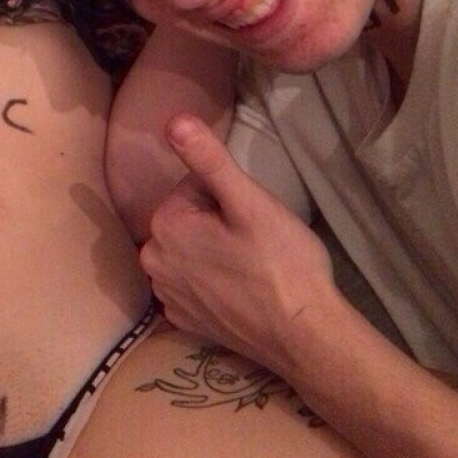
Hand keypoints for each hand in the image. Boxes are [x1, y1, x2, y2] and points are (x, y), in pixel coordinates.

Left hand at [139, 115, 334, 372]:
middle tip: (254, 243)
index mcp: (164, 225)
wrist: (305, 336)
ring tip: (250, 268)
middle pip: (186, 221)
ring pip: (188, 252)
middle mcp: (152, 261)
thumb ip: (208, 159)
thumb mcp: (249, 201)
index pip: (192, 188)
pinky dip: (209, 285)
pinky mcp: (182, 322)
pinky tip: (238, 293)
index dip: (226, 198)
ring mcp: (166, 295)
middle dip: (216, 224)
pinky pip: (189, 285)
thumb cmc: (282, 262)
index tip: (251, 219)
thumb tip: (173, 121)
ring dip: (212, 253)